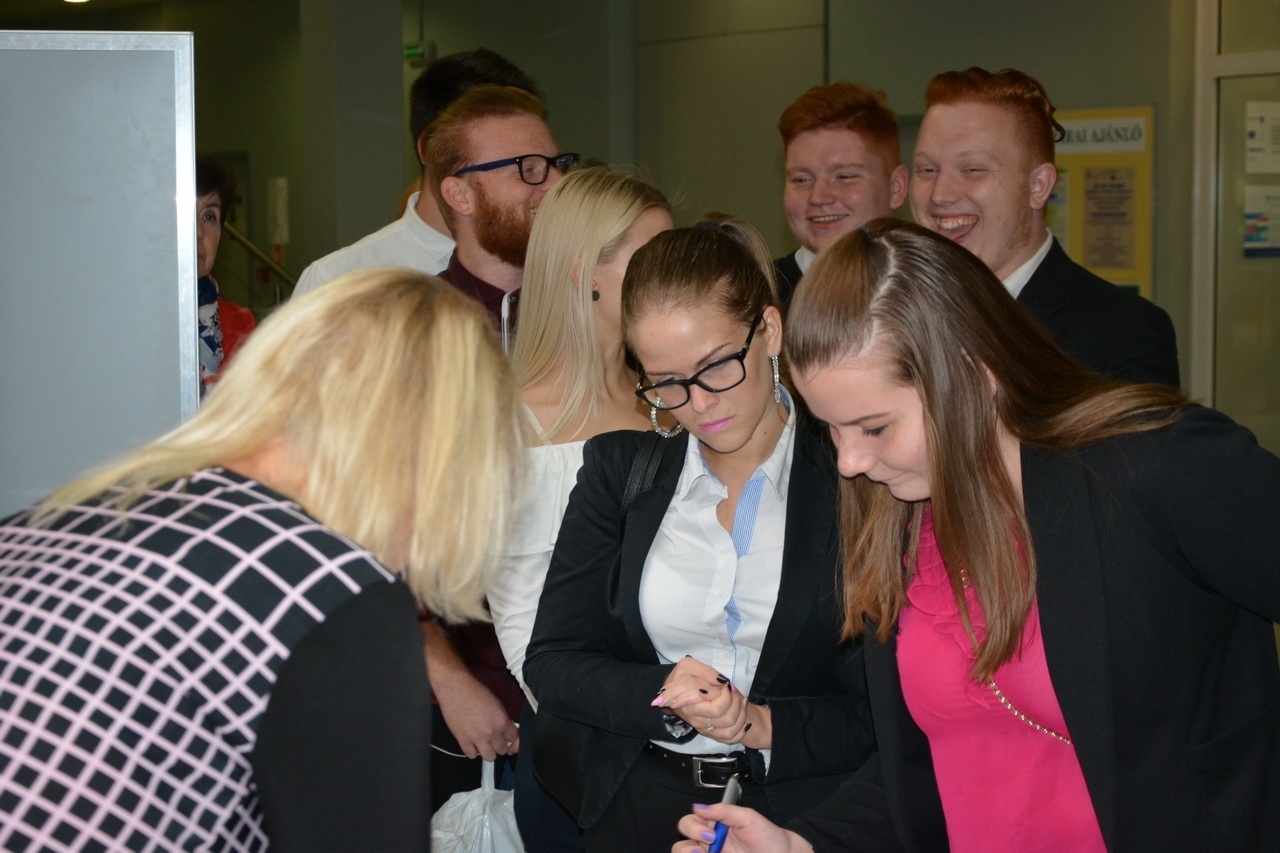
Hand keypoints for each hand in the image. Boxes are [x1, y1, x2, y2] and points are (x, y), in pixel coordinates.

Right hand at [422, 618, 518, 760]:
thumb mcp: (497, 703)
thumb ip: (503, 718)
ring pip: (489, 757)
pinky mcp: (463, 740)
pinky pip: (472, 755)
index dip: (510, 737)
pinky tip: (472, 743)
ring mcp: (477, 738)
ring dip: (488, 751)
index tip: (506, 736)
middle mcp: (492, 732)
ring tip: (484, 744)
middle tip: (494, 738)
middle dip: (499, 744)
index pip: (514, 738)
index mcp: (502, 721)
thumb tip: (506, 729)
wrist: (456, 688)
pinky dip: (473, 751)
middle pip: (502, 750)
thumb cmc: (475, 691)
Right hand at [656, 658, 762, 745]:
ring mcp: (703, 728)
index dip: (726, 696)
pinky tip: (740, 715)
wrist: (673, 692)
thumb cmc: (683, 677)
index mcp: (689, 704)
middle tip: (732, 690)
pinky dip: (741, 728)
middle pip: (724, 719)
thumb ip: (704, 671)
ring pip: (729, 728)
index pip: (715, 708)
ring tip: (738, 699)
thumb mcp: (688, 665)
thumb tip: (722, 681)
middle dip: (735, 702)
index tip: (725, 685)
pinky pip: (731, 738)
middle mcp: (696, 719)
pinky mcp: (710, 733)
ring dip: (741, 712)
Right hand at [673, 803, 812, 852]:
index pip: (690, 822)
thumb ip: (725, 811)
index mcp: (713, 825)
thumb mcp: (749, 818)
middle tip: (708, 845)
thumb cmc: (768, 837)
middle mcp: (709, 843)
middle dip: (687, 845)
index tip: (711, 832)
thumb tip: (699, 807)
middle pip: (682, 843)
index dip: (694, 826)